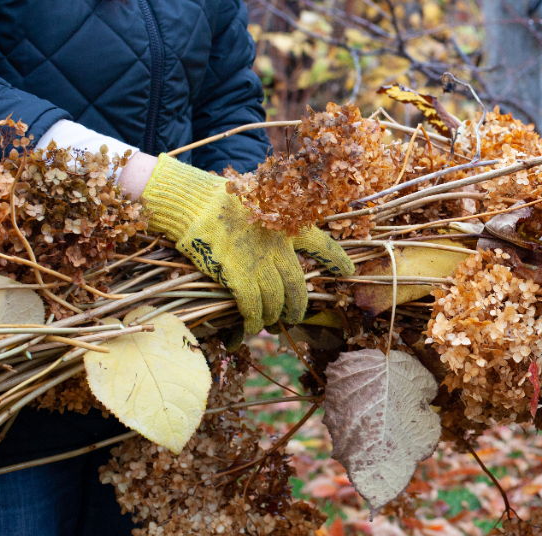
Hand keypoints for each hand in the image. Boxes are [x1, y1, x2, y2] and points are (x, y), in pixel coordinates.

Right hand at [134, 153, 353, 334]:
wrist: (193, 201)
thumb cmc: (219, 199)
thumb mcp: (256, 202)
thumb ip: (270, 222)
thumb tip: (273, 244)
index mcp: (287, 224)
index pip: (321, 243)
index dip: (336, 258)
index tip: (348, 271)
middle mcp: (279, 245)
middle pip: (297, 285)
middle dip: (298, 306)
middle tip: (294, 317)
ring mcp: (259, 262)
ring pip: (275, 300)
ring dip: (273, 316)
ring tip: (269, 324)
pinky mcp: (238, 275)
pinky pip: (252, 306)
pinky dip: (252, 320)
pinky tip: (250, 328)